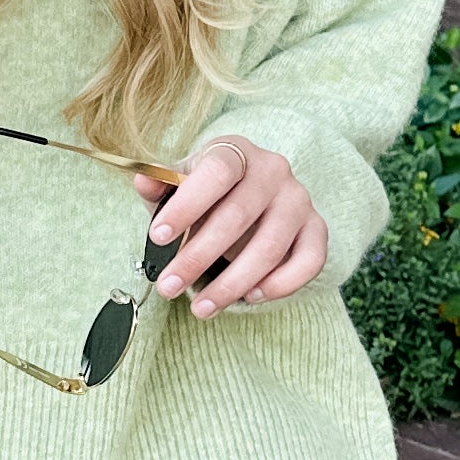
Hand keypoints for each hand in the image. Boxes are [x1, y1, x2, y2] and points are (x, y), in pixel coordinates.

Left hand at [134, 139, 327, 316]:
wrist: (251, 199)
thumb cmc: (207, 195)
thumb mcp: (179, 186)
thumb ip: (161, 184)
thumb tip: (143, 179)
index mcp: (235, 151)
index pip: (216, 172)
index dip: (187, 205)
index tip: (157, 237)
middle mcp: (273, 170)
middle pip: (238, 215)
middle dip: (197, 257)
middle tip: (168, 287)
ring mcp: (298, 200)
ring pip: (269, 247)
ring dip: (232, 283)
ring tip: (202, 307)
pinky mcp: (317, 229)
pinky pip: (309, 261)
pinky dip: (280, 285)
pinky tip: (250, 297)